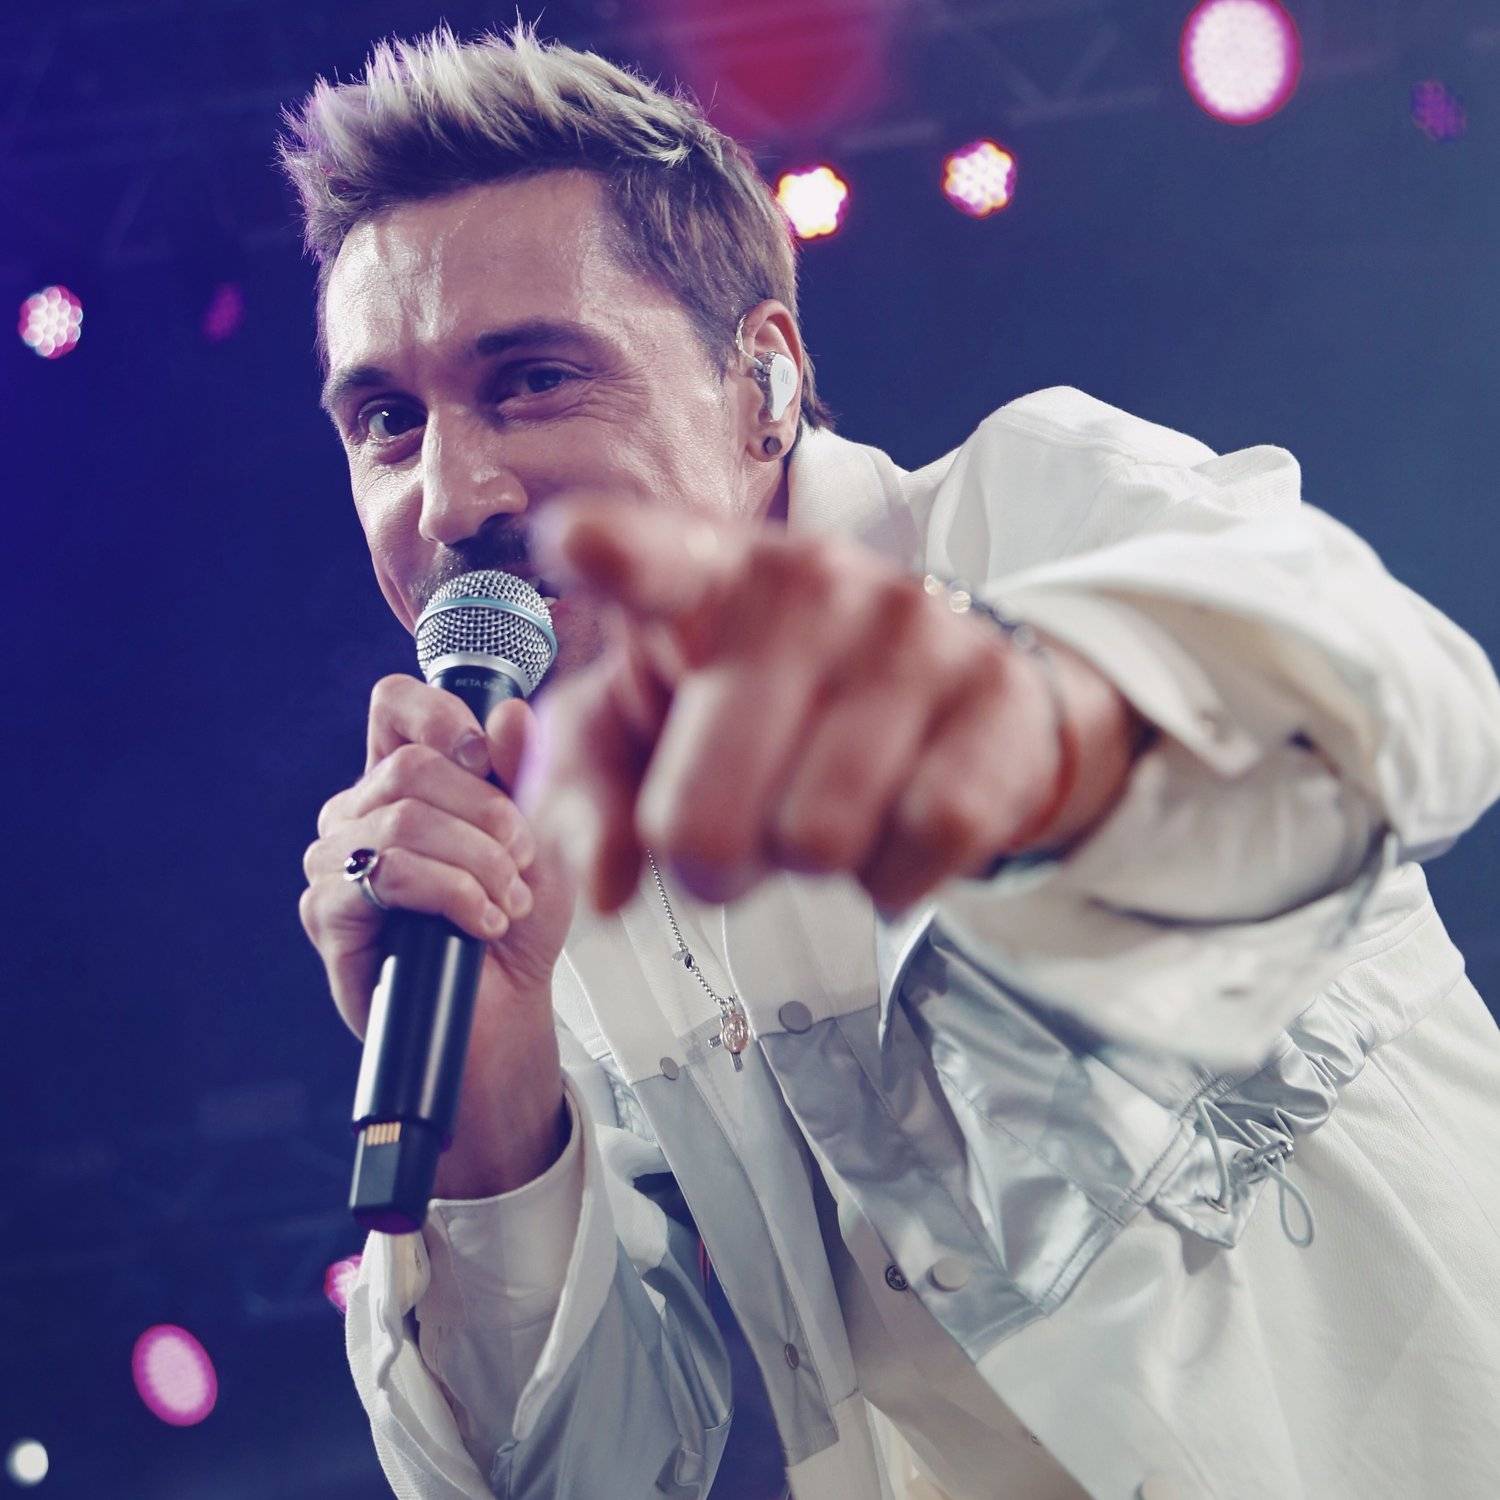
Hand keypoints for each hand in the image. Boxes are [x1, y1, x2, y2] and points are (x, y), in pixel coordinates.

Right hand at [300, 676, 575, 1194]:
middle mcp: (360, 812)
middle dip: (486, 814)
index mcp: (405, 780)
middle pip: (412, 766)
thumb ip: (526, 775)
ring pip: (404, 822)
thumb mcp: (543, 840)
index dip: (440, 715)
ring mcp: (335, 861)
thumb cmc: (516, 924)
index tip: (486, 756)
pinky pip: (388, 876)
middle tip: (522, 861)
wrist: (503, 1011)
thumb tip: (511, 714)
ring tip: (507, 902)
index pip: (396, 706)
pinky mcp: (328, 913)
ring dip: (476, 863)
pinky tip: (480, 923)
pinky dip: (451, 896)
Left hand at [529, 503, 1140, 912]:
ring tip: (821, 807)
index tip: (575, 543)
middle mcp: (812, 584)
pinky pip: (919, 845)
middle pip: (704, 821)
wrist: (950, 695)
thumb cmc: (762, 709)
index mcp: (708, 575)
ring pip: (816, 841)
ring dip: (807, 862)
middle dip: (709, 861)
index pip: (655, 559)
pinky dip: (894, 871)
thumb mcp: (650, 734)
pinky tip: (894, 822)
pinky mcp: (995, 697)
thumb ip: (588, 799)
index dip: (616, 555)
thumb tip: (604, 892)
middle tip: (735, 832)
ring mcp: (912, 633)